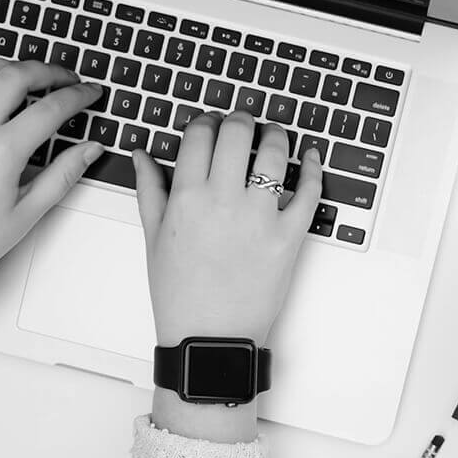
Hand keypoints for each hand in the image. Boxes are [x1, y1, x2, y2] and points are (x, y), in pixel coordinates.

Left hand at [0, 59, 104, 273]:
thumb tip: (90, 150)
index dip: (77, 96)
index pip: (50, 108)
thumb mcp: (27, 212)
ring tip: (30, 75)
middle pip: (16, 76)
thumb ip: (63, 174)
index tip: (90, 92)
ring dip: (11, 67)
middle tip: (66, 77)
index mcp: (1, 152)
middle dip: (48, 70)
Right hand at [133, 110, 321, 348]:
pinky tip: (312, 157)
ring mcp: (260, 218)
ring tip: (274, 136)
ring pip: (275, 153)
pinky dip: (314, 168)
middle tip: (243, 123)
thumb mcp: (153, 239)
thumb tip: (143, 155)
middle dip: (240, 119)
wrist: (210, 337)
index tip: (211, 125)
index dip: (206, 121)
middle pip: (237, 133)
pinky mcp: (289, 237)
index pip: (200, 134)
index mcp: (187, 198)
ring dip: (276, 135)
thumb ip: (149, 190)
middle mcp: (224, 201)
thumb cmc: (180, 294)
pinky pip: (309, 192)